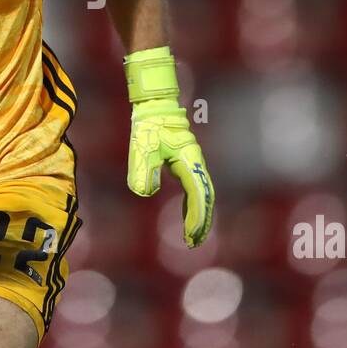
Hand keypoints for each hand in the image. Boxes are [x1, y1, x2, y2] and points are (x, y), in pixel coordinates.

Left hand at [123, 46, 214, 246]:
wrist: (155, 106)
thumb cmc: (148, 126)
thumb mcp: (142, 147)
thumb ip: (143, 169)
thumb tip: (146, 192)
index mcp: (188, 160)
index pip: (197, 193)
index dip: (196, 215)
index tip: (190, 234)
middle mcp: (194, 163)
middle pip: (204, 197)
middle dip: (201, 220)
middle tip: (193, 242)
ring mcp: (192, 163)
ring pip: (201, 194)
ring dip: (199, 214)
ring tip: (193, 236)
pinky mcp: (186, 163)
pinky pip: (194, 188)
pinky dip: (193, 204)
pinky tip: (188, 216)